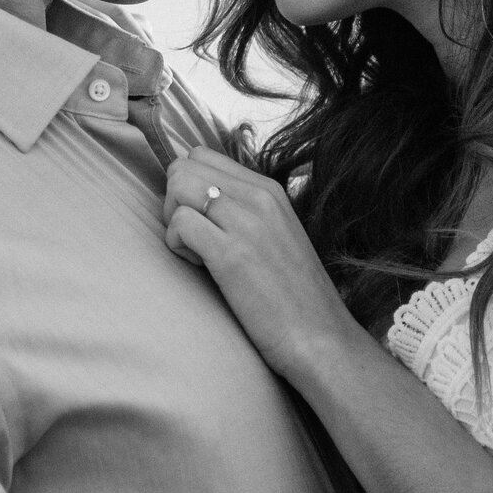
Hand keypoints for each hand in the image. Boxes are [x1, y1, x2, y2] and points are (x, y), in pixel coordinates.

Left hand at [161, 150, 352, 375]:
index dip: (187, 186)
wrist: (320, 337)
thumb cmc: (291, 295)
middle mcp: (259, 197)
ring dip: (173, 221)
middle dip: (174, 200)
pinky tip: (198, 265)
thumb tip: (195, 199)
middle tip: (193, 237)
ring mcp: (246, 222)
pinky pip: (179, 223)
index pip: (202, 155)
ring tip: (197, 252)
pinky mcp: (231, 253)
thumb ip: (242, 210)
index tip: (202, 219)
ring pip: (177, 187)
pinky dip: (176, 244)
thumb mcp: (274, 235)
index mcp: (269, 190)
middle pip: (182, 167)